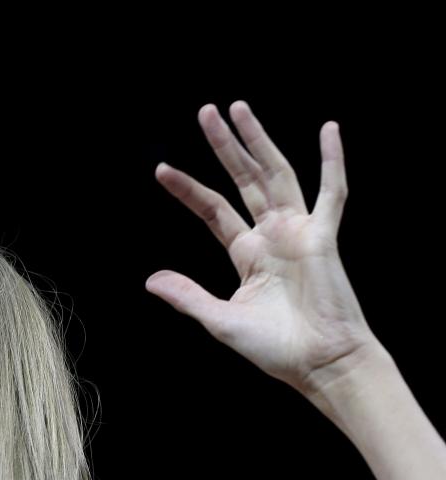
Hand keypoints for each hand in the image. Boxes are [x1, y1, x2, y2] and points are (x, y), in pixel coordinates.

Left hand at [147, 100, 379, 395]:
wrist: (319, 365)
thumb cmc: (276, 348)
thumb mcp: (220, 319)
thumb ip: (188, 296)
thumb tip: (151, 279)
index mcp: (248, 254)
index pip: (213, 210)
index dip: (189, 189)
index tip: (161, 170)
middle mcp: (273, 236)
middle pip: (244, 180)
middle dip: (225, 146)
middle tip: (206, 111)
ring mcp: (300, 233)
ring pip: (277, 174)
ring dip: (259, 141)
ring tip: (238, 109)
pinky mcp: (325, 237)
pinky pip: (332, 193)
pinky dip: (333, 162)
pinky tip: (329, 130)